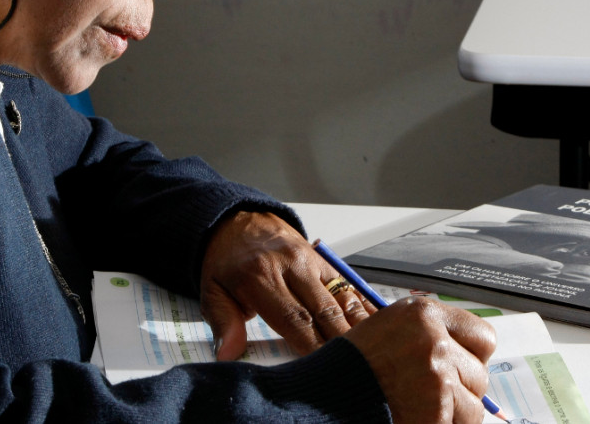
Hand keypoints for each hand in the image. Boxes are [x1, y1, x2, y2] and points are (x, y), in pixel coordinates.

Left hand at [199, 211, 376, 359]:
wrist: (238, 221)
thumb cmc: (226, 262)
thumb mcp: (211, 290)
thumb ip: (223, 322)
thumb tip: (227, 354)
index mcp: (260, 277)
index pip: (293, 319)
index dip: (312, 346)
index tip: (323, 368)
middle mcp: (290, 265)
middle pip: (324, 310)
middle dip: (341, 341)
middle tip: (356, 366)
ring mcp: (310, 260)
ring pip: (341, 296)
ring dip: (358, 324)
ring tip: (373, 350)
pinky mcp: (322, 259)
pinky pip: (346, 284)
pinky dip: (362, 304)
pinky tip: (377, 323)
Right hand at [344, 297, 495, 423]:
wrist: (324, 396)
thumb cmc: (353, 366)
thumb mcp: (389, 330)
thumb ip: (429, 335)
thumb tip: (467, 355)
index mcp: (423, 313)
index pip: (483, 337)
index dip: (471, 358)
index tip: (458, 368)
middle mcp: (434, 339)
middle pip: (479, 374)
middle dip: (461, 390)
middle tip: (430, 395)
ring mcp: (437, 375)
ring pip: (474, 405)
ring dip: (453, 414)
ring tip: (420, 409)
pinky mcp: (437, 407)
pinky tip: (418, 418)